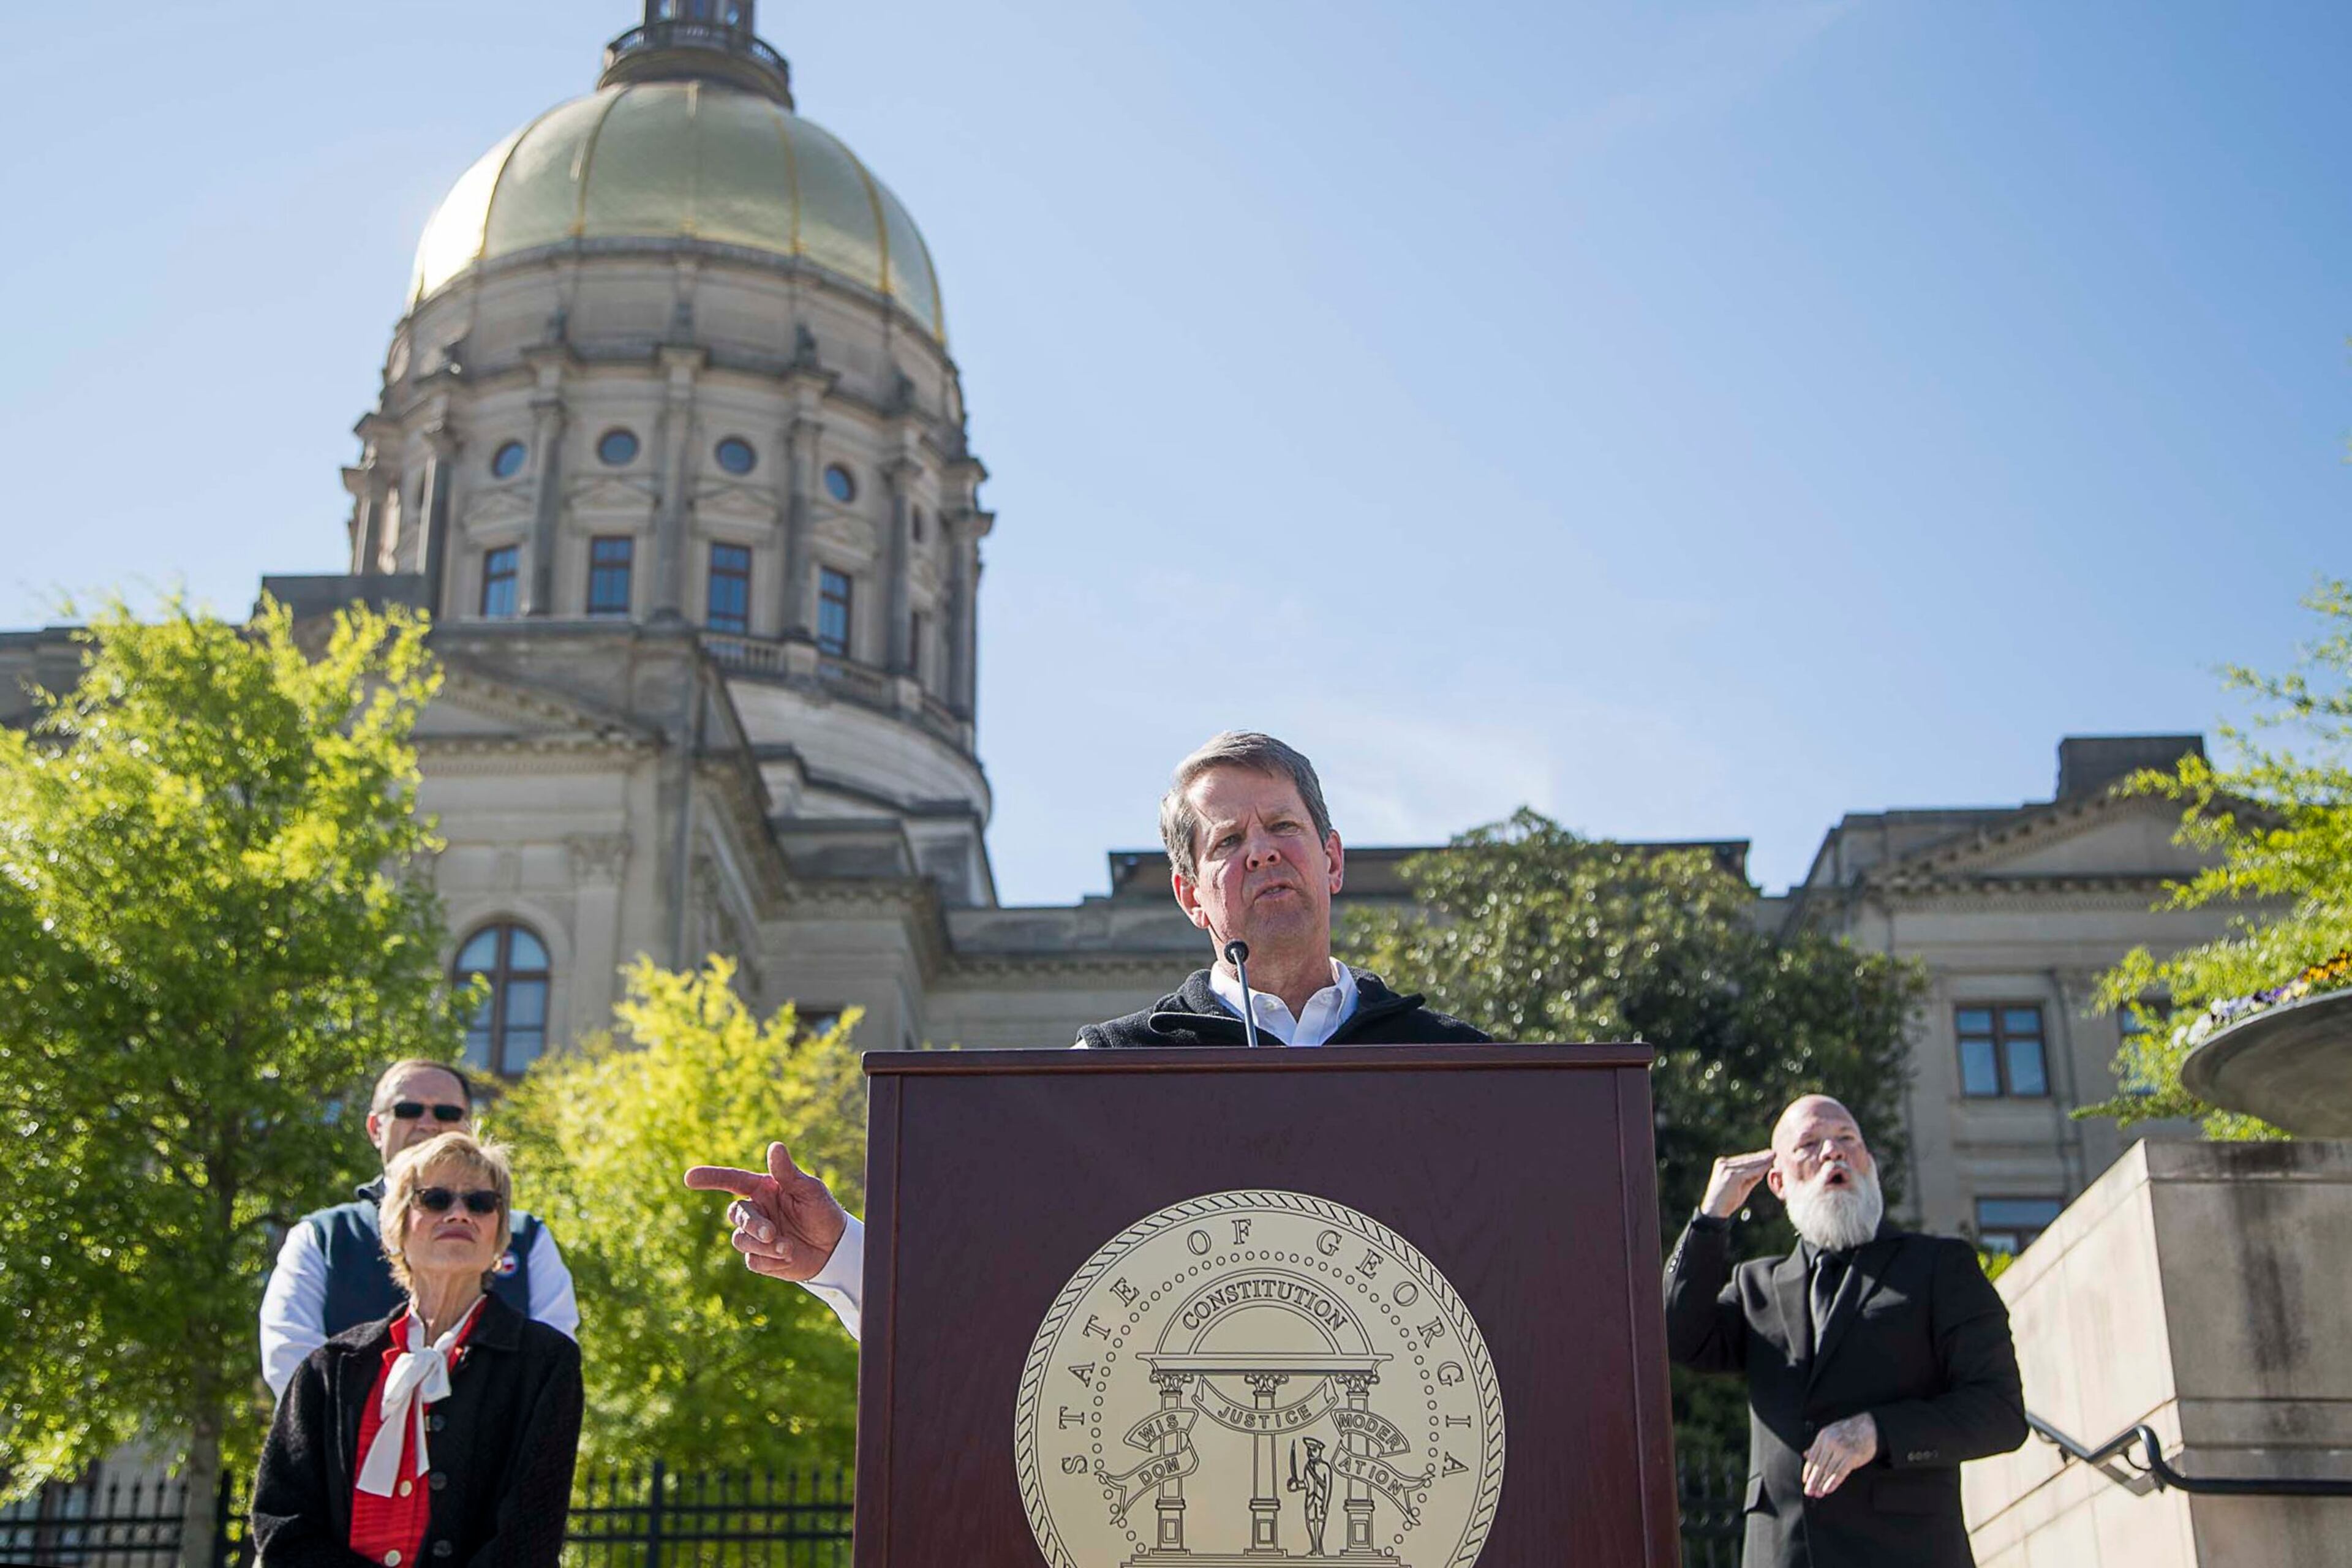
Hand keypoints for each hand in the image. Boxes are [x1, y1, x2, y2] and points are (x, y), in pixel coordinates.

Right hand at [682, 1141, 849, 1281]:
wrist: (834, 1247)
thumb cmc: (822, 1211)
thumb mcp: (810, 1190)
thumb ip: (788, 1172)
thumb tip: (775, 1146)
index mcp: (764, 1189)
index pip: (732, 1181)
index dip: (711, 1178)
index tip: (689, 1177)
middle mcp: (756, 1210)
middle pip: (736, 1215)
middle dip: (752, 1224)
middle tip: (771, 1234)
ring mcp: (756, 1236)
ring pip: (741, 1240)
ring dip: (763, 1246)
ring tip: (787, 1248)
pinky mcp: (761, 1258)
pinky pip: (753, 1261)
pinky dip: (770, 1261)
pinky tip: (789, 1257)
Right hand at [1700, 1150, 1774, 1218]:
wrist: (1715, 1211)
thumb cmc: (1728, 1200)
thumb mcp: (1740, 1186)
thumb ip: (1751, 1177)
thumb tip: (1763, 1169)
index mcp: (1723, 1164)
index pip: (1744, 1159)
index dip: (1757, 1157)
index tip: (1768, 1155)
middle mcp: (1723, 1163)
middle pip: (1747, 1159)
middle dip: (1761, 1156)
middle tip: (1774, 1152)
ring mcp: (1727, 1168)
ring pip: (1749, 1163)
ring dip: (1763, 1160)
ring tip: (1774, 1156)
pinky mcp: (1732, 1175)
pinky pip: (1750, 1171)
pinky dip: (1760, 1169)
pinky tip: (1768, 1166)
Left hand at [1801, 1413, 1877, 1497]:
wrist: (1870, 1427)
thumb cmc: (1850, 1431)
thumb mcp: (1831, 1434)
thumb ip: (1819, 1445)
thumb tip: (1806, 1455)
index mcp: (1823, 1436)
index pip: (1813, 1457)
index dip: (1808, 1471)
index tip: (1805, 1481)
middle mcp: (1830, 1442)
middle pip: (1819, 1465)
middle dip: (1813, 1480)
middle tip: (1809, 1491)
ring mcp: (1841, 1449)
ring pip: (1828, 1470)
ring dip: (1822, 1484)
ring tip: (1818, 1494)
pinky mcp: (1852, 1456)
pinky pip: (1840, 1472)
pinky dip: (1833, 1482)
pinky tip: (1828, 1489)